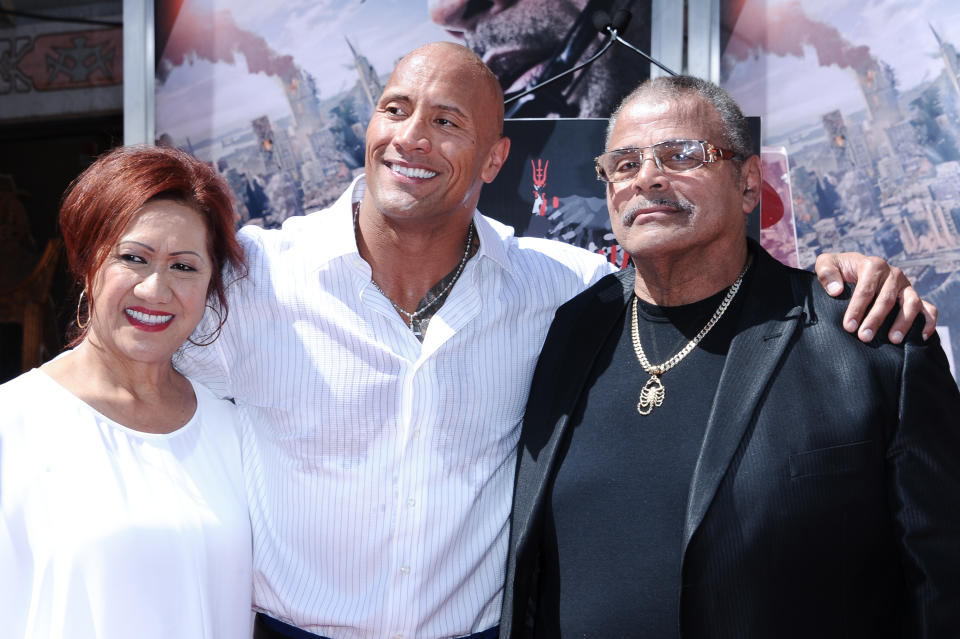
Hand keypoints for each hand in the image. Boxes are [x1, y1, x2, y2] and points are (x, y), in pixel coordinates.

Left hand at [815, 252, 937, 342]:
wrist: (852, 270)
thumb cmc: (839, 271)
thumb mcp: (826, 264)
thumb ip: (826, 272)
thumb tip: (836, 290)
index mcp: (873, 265)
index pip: (866, 289)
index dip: (857, 309)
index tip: (849, 326)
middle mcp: (893, 274)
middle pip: (887, 299)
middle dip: (875, 320)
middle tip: (865, 337)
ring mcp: (906, 286)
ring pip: (911, 303)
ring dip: (903, 322)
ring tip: (893, 340)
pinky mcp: (914, 297)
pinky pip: (929, 309)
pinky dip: (928, 321)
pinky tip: (921, 336)